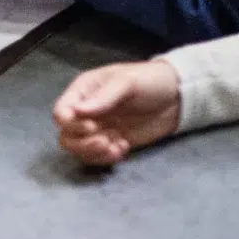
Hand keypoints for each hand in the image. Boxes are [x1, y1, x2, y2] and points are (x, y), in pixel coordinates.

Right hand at [53, 59, 181, 167]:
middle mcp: (87, 111)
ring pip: (79, 150)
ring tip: (115, 148)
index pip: (61, 112)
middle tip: (105, 141)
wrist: (177, 97)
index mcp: (85, 90)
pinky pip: (97, 157)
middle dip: (82, 143)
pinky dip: (106, 158)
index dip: (71, 124)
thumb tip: (77, 112)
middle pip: (66, 136)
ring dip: (93, 154)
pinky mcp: (111, 142)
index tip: (93, 126)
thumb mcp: (128, 82)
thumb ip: (104, 97)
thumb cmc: (151, 80)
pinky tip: (123, 149)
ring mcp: (99, 128)